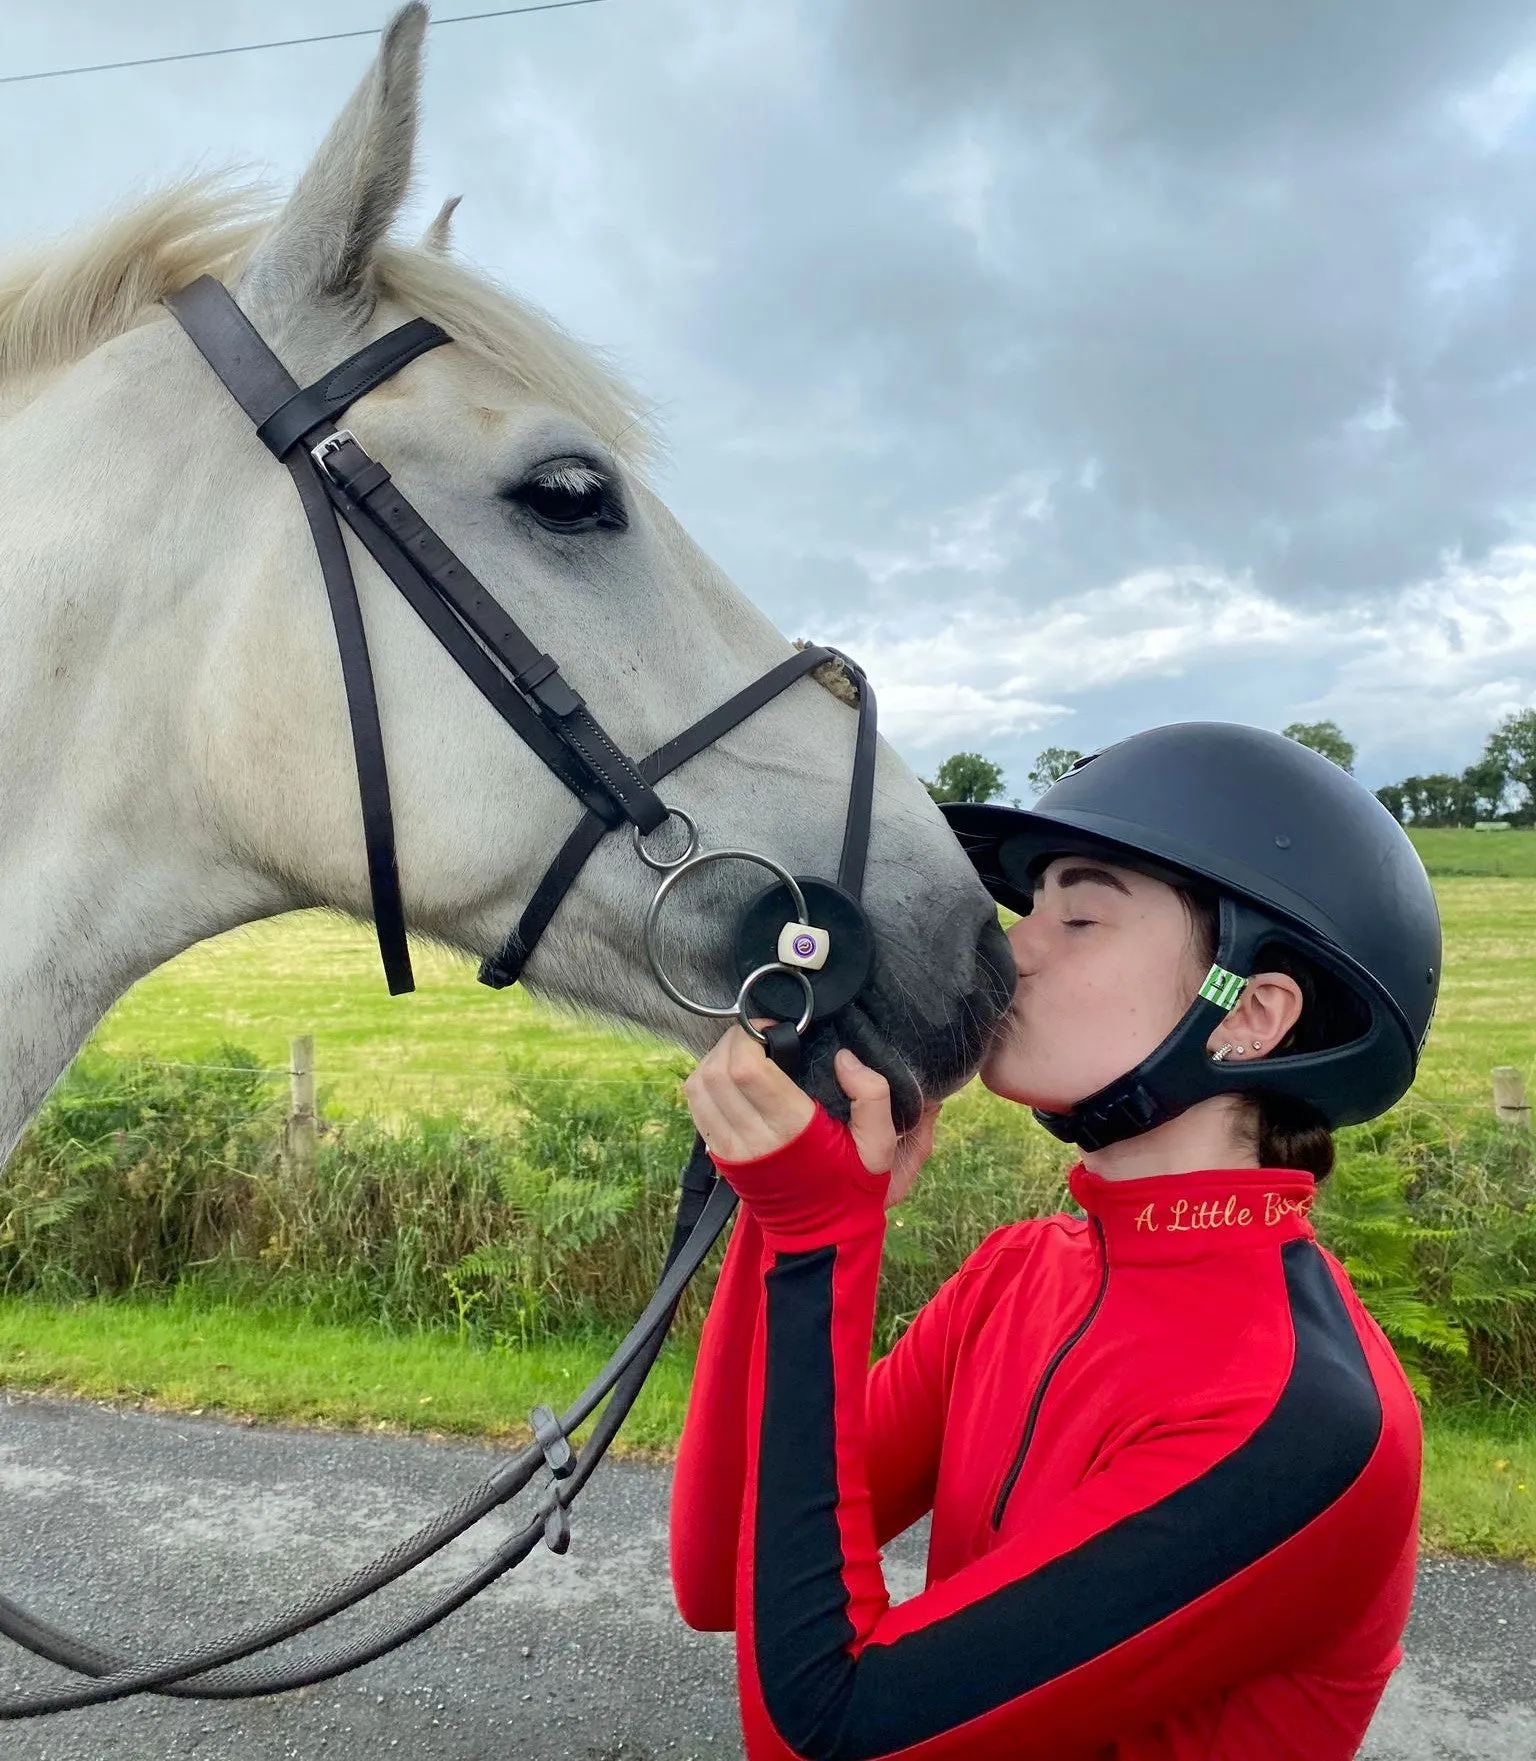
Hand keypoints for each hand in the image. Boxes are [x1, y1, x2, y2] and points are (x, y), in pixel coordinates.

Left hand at [683, 1031, 938, 1189]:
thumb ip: (871, 1095)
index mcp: (793, 1130)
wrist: (822, 1238)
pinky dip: (706, 1082)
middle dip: (733, 1041)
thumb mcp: (880, 1145)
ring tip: (744, 1053)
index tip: (772, 1028)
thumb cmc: (852, 1187)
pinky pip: (696, 1107)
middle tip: (758, 1035)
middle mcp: (753, 1139)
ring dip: (715, 1058)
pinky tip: (731, 1078)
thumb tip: (845, 1058)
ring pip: (698, 1086)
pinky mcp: (719, 1156)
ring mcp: (730, 1150)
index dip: (751, 1036)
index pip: (746, 1069)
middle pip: (717, 1071)